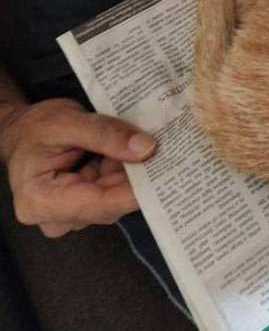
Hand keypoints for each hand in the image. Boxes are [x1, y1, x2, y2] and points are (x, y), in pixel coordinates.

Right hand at [1, 98, 155, 237]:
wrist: (24, 131)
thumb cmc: (37, 127)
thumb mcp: (68, 121)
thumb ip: (105, 134)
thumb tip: (146, 148)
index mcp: (41, 201)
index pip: (99, 203)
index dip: (136, 191)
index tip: (167, 175)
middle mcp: (58, 216)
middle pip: (112, 203)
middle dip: (141, 179)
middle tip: (173, 154)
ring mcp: (74, 213)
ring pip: (118, 196)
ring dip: (138, 173)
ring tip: (160, 148)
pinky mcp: (88, 203)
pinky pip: (117, 189)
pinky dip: (130, 171)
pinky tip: (146, 153)